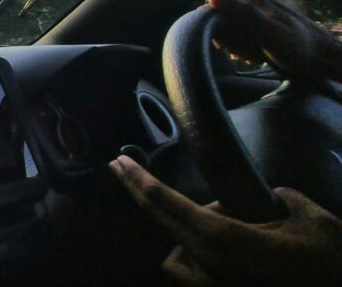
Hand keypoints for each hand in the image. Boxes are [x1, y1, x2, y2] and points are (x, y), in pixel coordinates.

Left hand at [110, 155, 341, 285]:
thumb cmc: (330, 263)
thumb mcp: (309, 218)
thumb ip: (275, 199)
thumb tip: (262, 198)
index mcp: (224, 241)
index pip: (166, 204)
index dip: (138, 180)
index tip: (118, 162)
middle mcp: (210, 268)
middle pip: (163, 224)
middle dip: (143, 195)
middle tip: (127, 169)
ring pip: (176, 257)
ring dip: (187, 238)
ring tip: (230, 231)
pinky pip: (193, 278)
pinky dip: (198, 263)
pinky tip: (228, 256)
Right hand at [207, 0, 341, 81]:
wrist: (323, 59)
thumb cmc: (298, 49)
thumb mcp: (269, 33)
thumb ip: (243, 15)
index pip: (214, 15)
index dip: (222, 35)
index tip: (235, 49)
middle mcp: (251, 3)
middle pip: (223, 24)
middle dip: (233, 43)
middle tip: (251, 53)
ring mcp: (256, 14)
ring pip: (231, 33)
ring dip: (239, 48)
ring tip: (256, 55)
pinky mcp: (260, 26)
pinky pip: (241, 37)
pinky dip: (246, 49)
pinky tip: (257, 56)